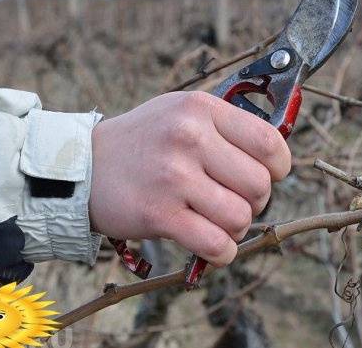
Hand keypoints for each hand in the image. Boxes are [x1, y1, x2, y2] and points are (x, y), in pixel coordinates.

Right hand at [89, 91, 290, 265]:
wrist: (82, 167)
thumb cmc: (144, 141)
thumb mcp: (181, 113)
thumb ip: (225, 127)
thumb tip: (276, 156)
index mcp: (200, 109)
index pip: (268, 141)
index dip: (279, 167)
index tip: (269, 175)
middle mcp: (189, 138)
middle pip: (259, 185)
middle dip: (256, 201)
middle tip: (235, 200)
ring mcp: (174, 176)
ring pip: (240, 217)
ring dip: (236, 228)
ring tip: (218, 221)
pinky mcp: (159, 214)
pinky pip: (215, 244)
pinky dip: (222, 252)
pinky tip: (212, 245)